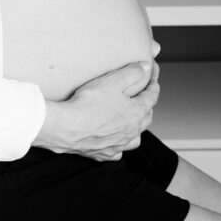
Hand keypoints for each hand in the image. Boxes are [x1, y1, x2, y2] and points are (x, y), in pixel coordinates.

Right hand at [34, 60, 160, 162]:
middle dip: (147, 104)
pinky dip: (119, 145)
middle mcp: (131, 131)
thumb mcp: (112, 81)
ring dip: (137, 128)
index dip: (153, 83)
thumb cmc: (88, 105)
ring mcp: (118, 144)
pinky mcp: (103, 153)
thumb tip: (145, 67)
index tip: (152, 75)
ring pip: (135, 137)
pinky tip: (114, 140)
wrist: (66, 128)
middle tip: (143, 95)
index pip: (152, 96)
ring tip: (133, 120)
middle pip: (147, 117)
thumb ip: (132, 72)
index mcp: (136, 113)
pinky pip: (118, 151)